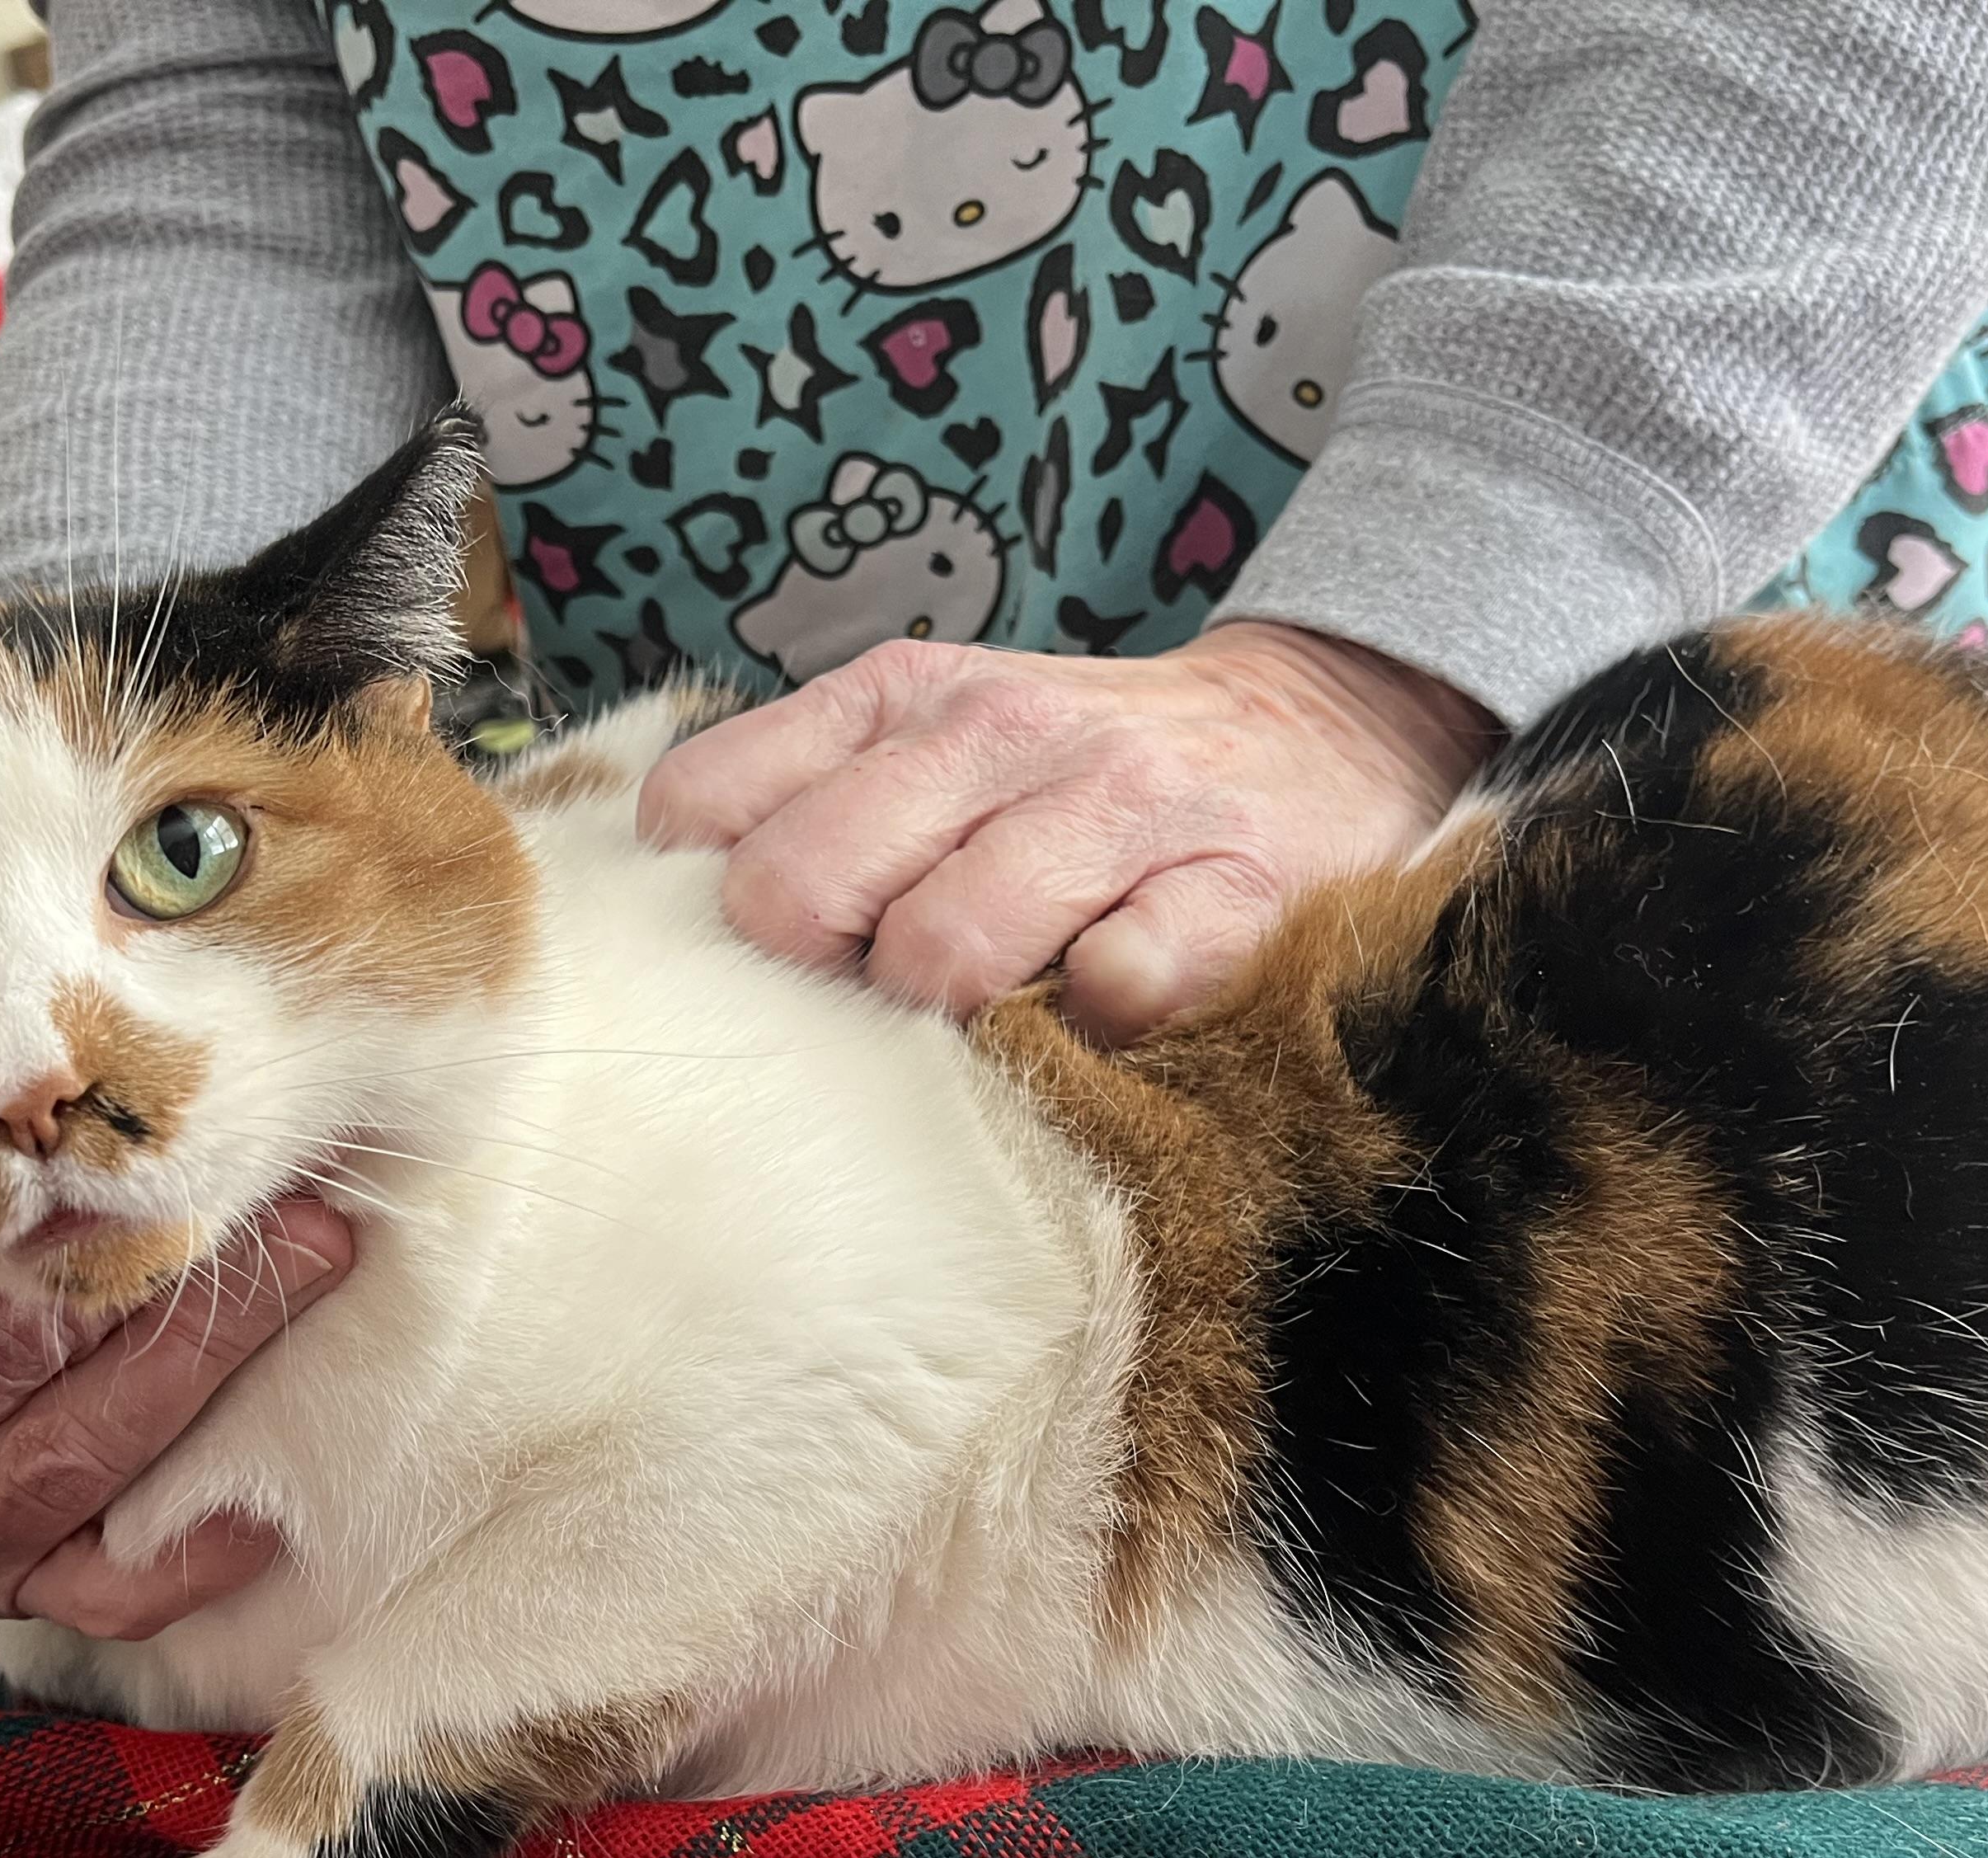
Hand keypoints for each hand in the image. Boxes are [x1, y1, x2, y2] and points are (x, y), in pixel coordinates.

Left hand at [637, 620, 1499, 1042]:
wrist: (1321, 731)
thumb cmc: (1081, 779)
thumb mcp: (935, 741)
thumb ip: (807, 804)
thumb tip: (667, 927)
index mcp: (897, 698)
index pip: (704, 807)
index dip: (709, 905)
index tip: (763, 949)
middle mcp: (996, 734)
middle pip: (798, 892)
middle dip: (812, 976)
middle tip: (872, 1000)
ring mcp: (1119, 808)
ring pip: (942, 949)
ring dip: (946, 1015)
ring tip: (986, 1013)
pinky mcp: (1233, 891)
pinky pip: (1113, 989)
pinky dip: (1091, 1029)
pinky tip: (1098, 1013)